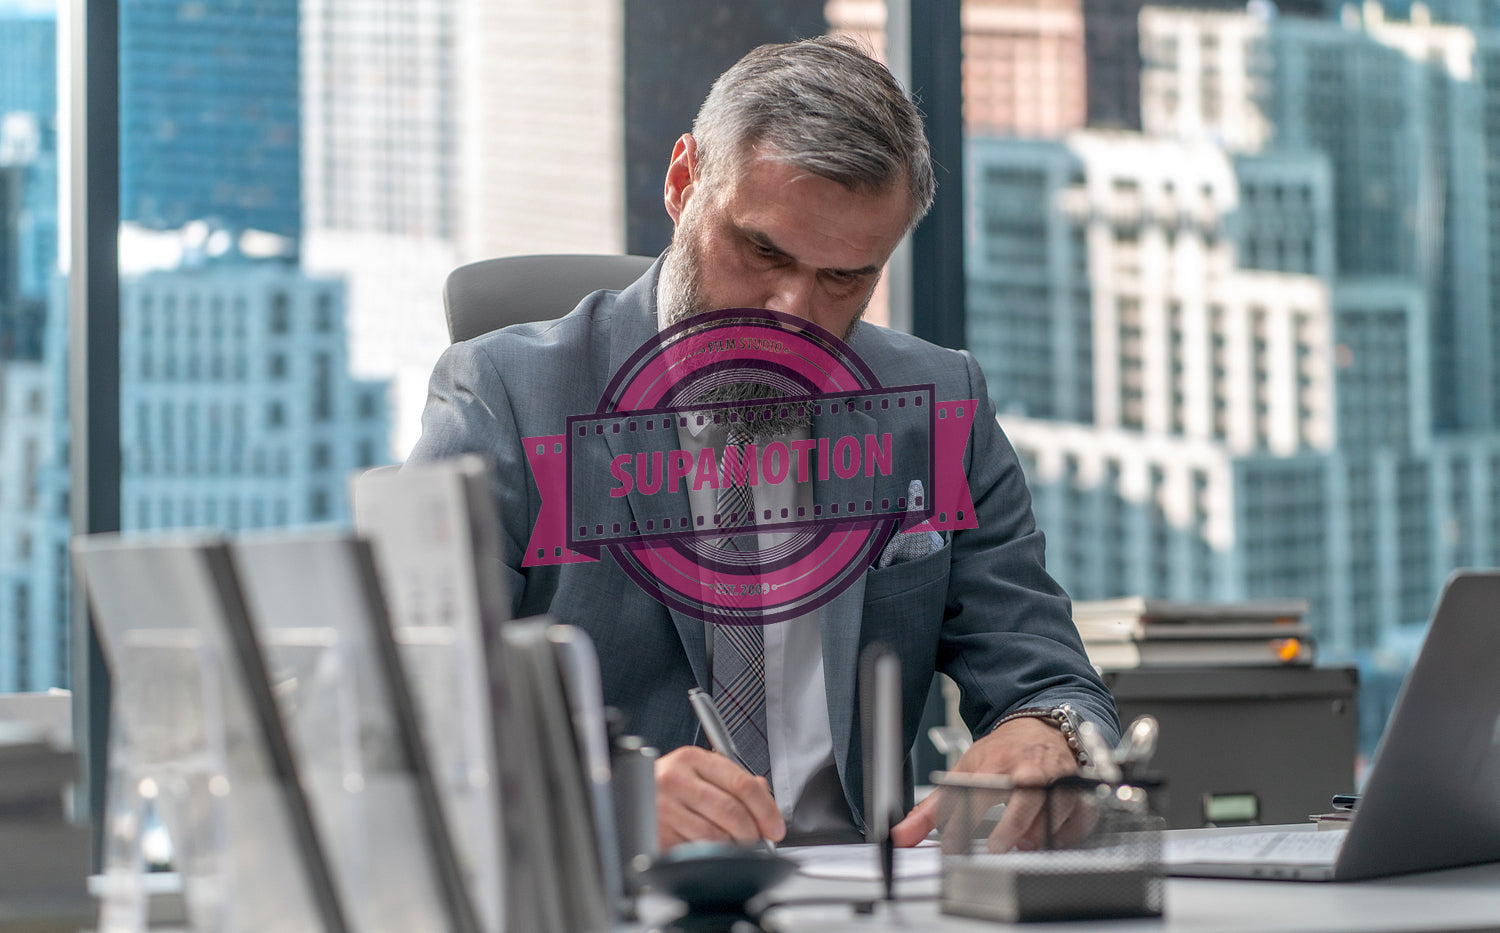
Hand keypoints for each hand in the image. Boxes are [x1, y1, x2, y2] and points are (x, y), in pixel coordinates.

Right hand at [654, 746, 785, 848]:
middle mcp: (675, 780)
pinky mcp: (657, 834)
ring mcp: (663, 808)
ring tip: (732, 845)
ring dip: (732, 847)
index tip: (775, 827)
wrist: (626, 798)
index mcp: (692, 759)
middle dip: (752, 833)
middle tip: (758, 841)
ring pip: (717, 836)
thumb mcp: (700, 773)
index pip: (742, 784)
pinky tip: (709, 849)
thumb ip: (735, 782)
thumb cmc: (669, 788)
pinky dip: (710, 856)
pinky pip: (697, 851)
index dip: (766, 810)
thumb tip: (766, 803)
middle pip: (732, 812)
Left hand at [891, 716, 1083, 850]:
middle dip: (1011, 827)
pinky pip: (1079, 820)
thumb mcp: (964, 772)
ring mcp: (1057, 781)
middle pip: (1024, 800)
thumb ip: (932, 809)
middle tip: (997, 848)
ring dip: (1039, 835)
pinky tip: (1050, 838)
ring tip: (1023, 845)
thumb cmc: (1002, 753)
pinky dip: (1066, 835)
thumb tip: (901, 835)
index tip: (951, 848)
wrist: (1041, 728)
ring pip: (1054, 812)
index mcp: (994, 765)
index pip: (974, 794)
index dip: (962, 823)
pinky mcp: (1079, 792)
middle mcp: (1027, 771)